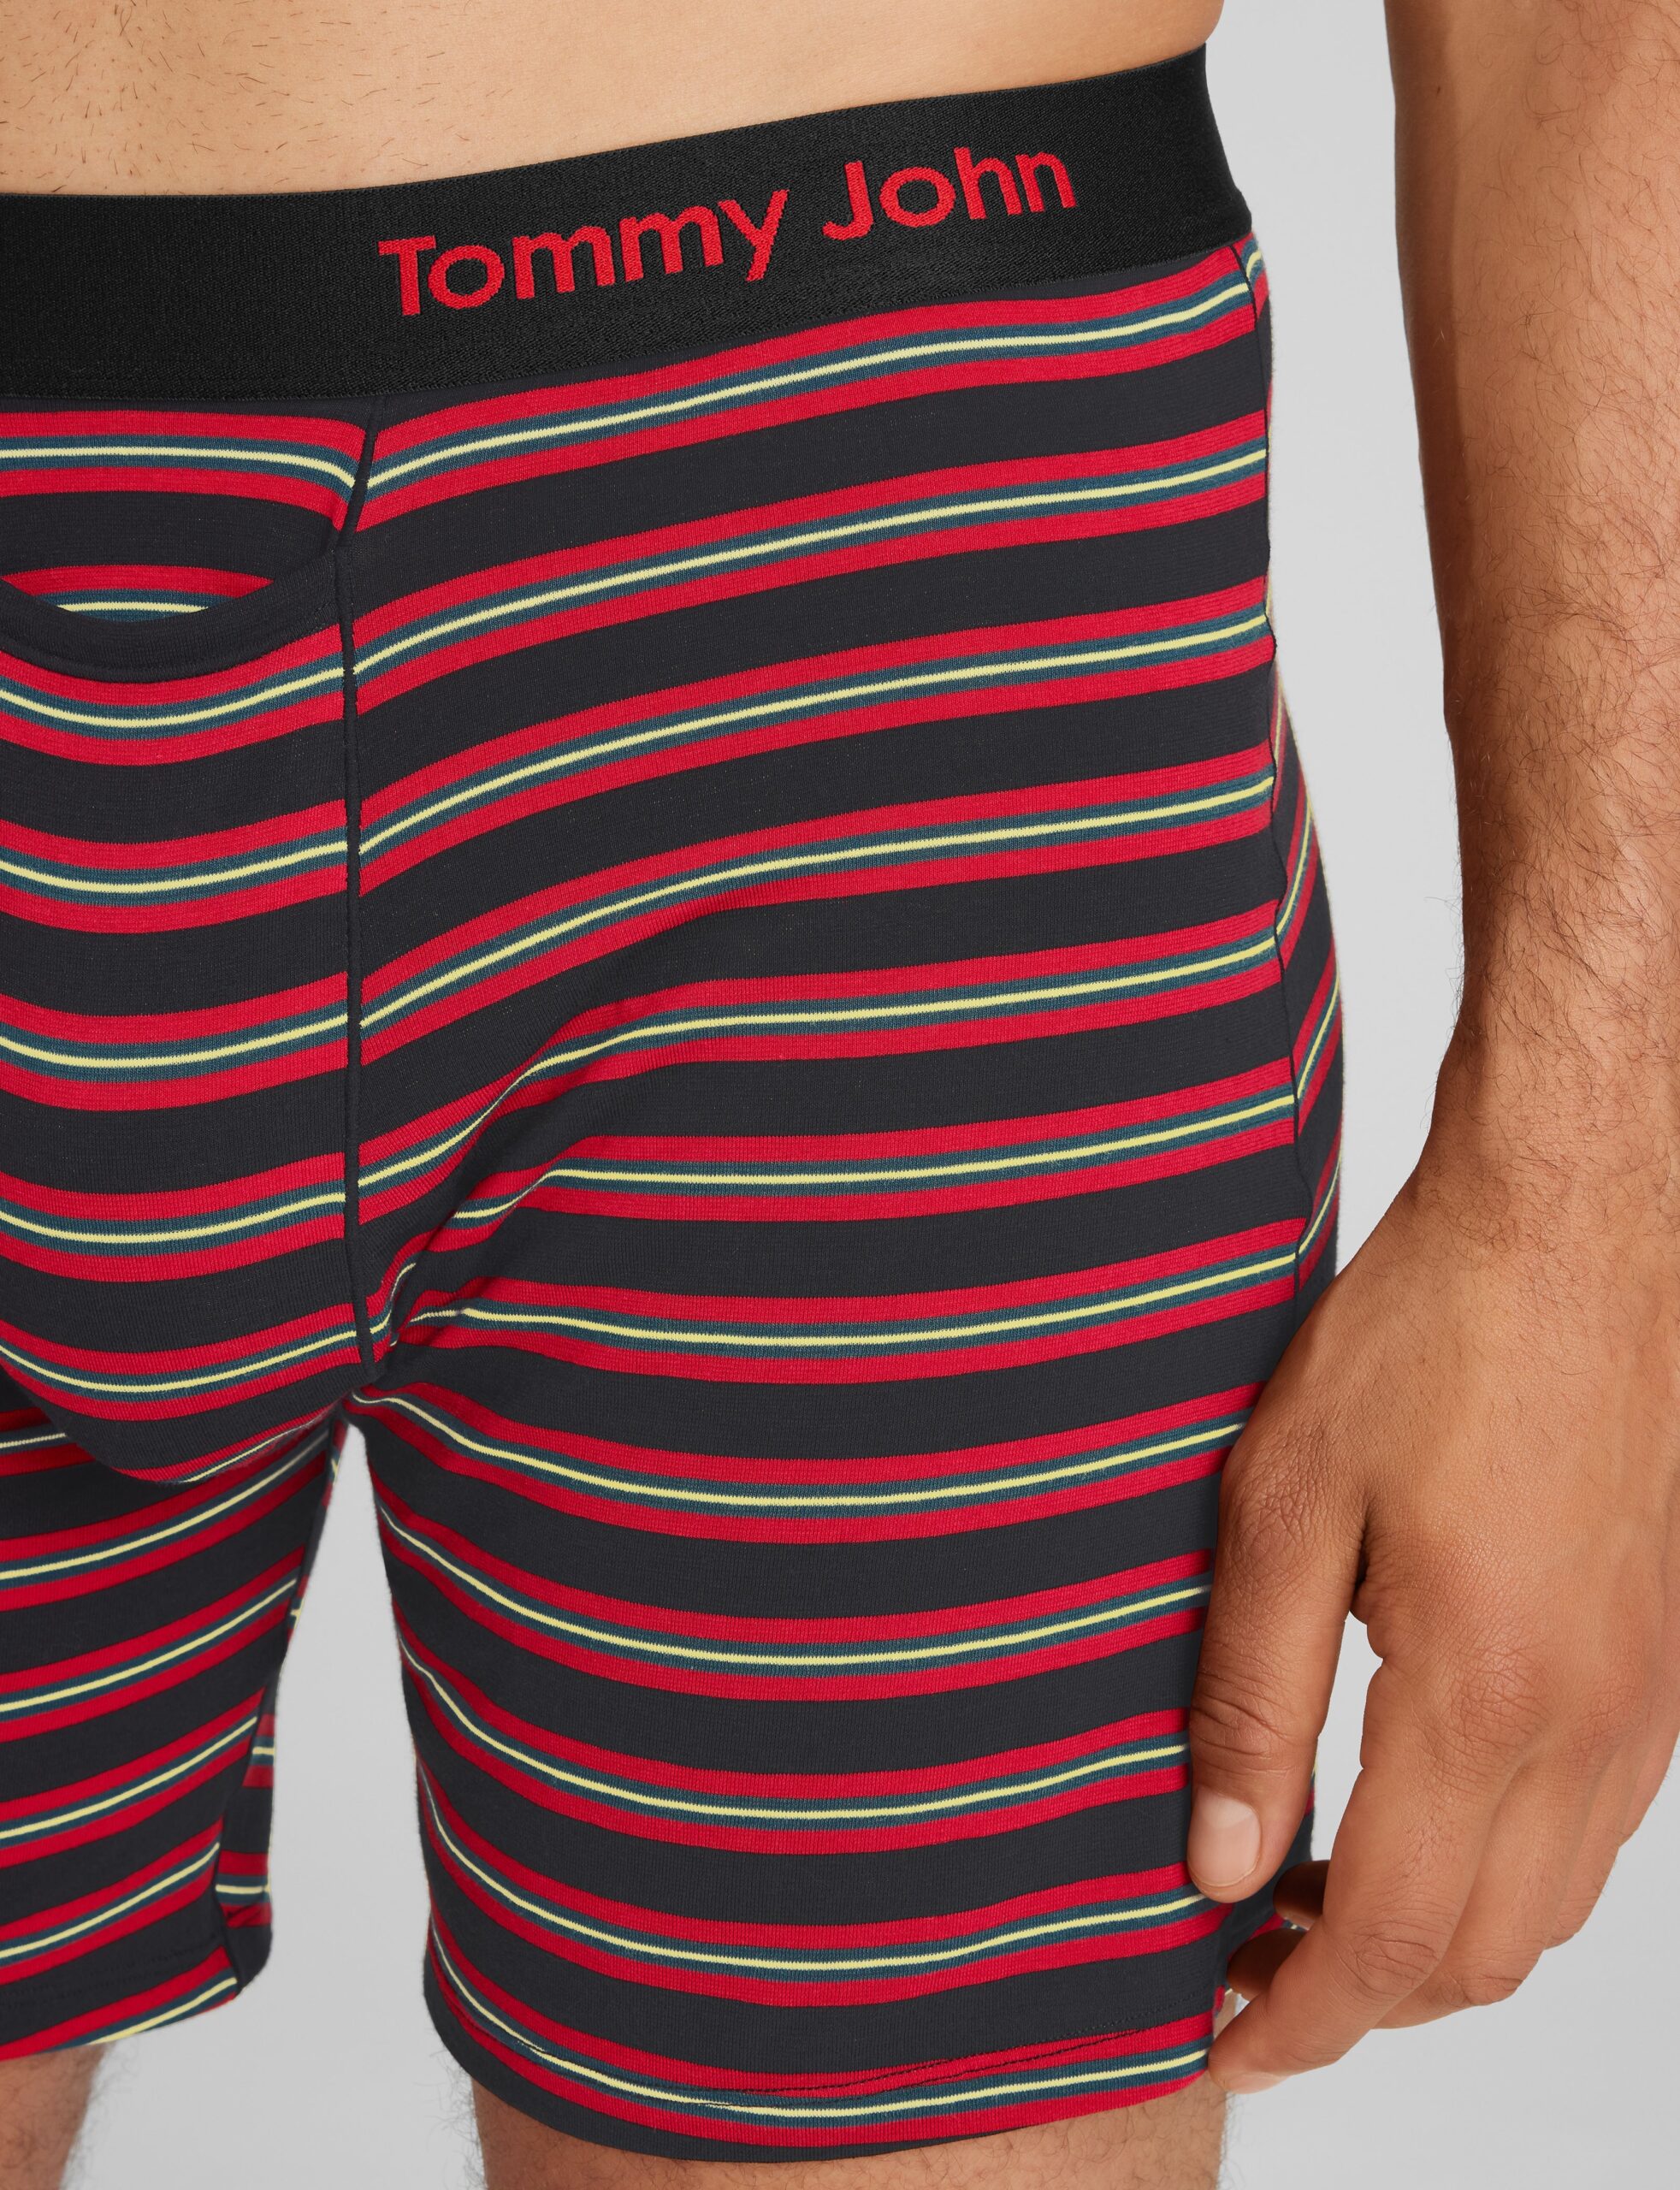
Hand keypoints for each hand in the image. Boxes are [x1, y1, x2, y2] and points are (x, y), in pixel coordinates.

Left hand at [1185, 1059, 1679, 2092]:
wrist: (1574, 1229)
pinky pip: (1592, 1833)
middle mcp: (1591, 1726)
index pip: (1386, 1939)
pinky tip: (1415, 1818)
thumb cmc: (1429, 1337)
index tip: (1225, 2038)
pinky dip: (1500, 1875)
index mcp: (1485, 1695)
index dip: (1299, 2018)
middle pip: (1476, 1956)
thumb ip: (1248, 1696)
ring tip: (1309, 1901)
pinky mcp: (1659, 1663)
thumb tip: (1217, 1862)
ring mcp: (1643, 1702)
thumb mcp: (1282, 1502)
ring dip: (1431, 1944)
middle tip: (1243, 1969)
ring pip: (1543, 1909)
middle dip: (1357, 1999)